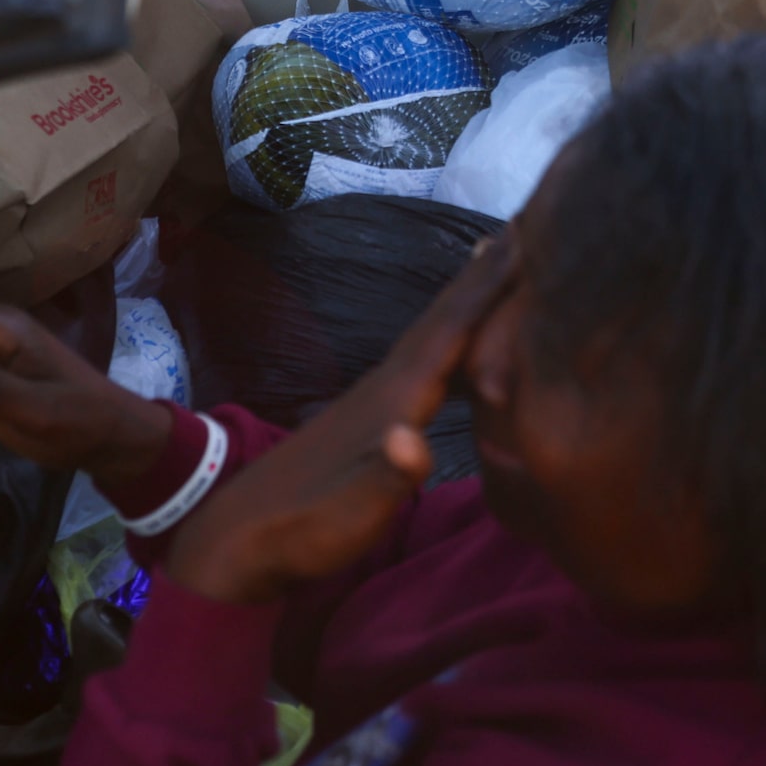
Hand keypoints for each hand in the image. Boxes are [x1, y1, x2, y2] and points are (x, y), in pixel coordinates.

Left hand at [169, 237, 514, 604]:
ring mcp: (375, 399)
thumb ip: (385, 477)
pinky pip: (424, 362)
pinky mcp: (370, 418)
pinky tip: (453, 345)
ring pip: (432, 336)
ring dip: (465, 300)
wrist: (239, 542)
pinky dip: (447, 339)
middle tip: (525, 223)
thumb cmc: (303, 530)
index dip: (488, 287)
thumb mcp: (349, 515)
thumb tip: (413, 439)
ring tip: (495, 263)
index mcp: (391, 399)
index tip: (526, 234)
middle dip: (484, 275)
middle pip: (443, 319)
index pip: (449, 331)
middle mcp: (386, 385)